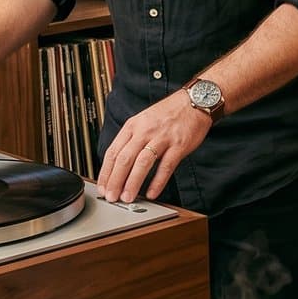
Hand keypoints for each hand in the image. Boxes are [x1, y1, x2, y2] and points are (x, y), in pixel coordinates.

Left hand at [97, 90, 212, 202]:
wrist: (194, 101)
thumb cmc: (169, 113)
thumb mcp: (143, 120)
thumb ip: (132, 139)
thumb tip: (119, 164)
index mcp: (133, 126)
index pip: (113, 152)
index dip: (106, 172)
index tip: (102, 187)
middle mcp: (145, 131)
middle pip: (125, 159)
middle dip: (115, 181)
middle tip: (111, 196)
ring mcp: (162, 138)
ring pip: (143, 163)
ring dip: (133, 182)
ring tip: (127, 197)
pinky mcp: (179, 145)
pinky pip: (166, 166)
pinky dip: (158, 181)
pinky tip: (152, 192)